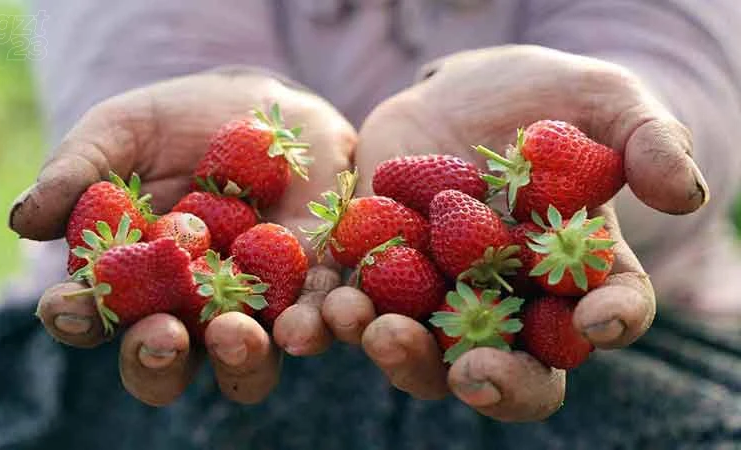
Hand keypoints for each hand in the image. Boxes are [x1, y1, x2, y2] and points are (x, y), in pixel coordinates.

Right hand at [9, 69, 355, 405]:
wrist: (266, 109)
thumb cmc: (180, 122)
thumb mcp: (123, 131)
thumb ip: (78, 172)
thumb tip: (23, 220)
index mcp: (132, 281)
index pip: (95, 316)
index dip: (78, 318)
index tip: (72, 304)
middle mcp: (189, 309)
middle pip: (166, 360)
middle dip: (157, 358)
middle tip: (161, 337)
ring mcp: (253, 307)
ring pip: (242, 360)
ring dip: (237, 358)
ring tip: (234, 334)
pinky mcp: (311, 290)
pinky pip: (313, 322)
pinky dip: (310, 328)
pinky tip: (304, 322)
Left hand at [321, 45, 708, 420]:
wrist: (460, 94)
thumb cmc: (545, 100)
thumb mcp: (604, 100)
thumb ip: (647, 138)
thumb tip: (684, 191)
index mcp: (576, 276)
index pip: (608, 314)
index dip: (612, 322)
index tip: (601, 320)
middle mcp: (511, 304)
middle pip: (511, 367)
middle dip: (494, 378)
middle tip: (473, 369)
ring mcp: (441, 297)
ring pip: (426, 352)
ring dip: (401, 354)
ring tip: (377, 330)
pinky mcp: (379, 275)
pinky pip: (358, 309)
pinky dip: (338, 318)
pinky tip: (323, 312)